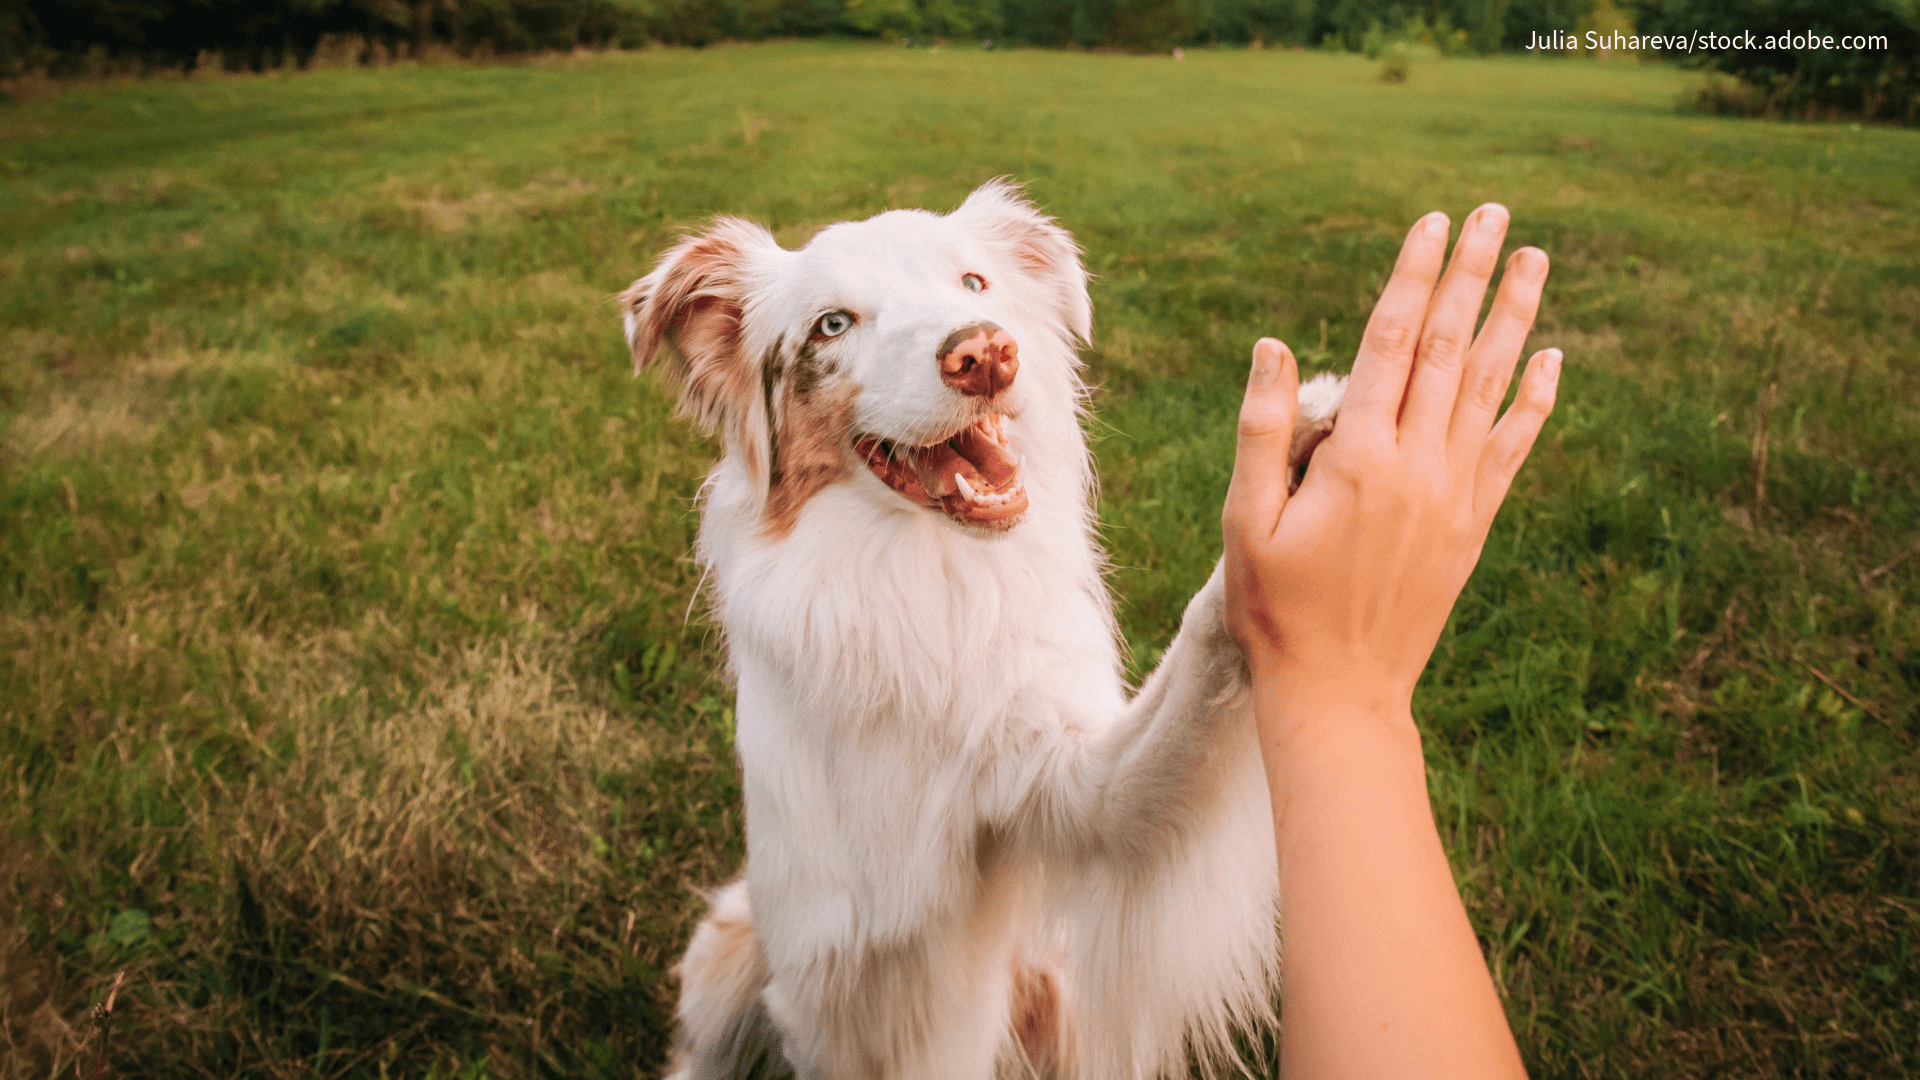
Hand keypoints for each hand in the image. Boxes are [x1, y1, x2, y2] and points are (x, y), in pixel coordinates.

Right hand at [1222, 204, 1559, 717]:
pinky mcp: (1473, 525)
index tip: (1431, 223)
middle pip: (1448, 349)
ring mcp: (1454, 495)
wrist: (1340, 691)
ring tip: (1532, 259)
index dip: (1412, 277)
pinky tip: (1550, 360)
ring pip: (1490, 387)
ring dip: (1512, 318)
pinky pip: (1512, 449)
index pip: (1391, 343)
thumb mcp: (1246, 521)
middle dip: (1469, 275)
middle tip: (1493, 213)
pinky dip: (1533, 401)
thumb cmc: (1276, 608)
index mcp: (1359, 458)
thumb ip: (1263, 430)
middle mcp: (1419, 467)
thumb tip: (1275, 344)